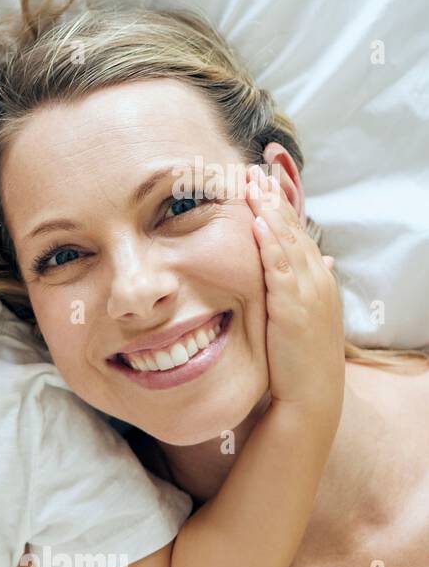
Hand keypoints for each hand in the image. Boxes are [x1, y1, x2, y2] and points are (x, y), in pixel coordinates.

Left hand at [245, 166, 344, 420]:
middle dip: (272, 198)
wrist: (311, 396)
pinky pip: (280, 269)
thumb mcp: (302, 315)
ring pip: (286, 242)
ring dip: (268, 212)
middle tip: (252, 169)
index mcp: (315, 279)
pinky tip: (256, 224)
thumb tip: (315, 258)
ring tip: (251, 185)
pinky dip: (269, 245)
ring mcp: (307, 292)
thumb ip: (301, 285)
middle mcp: (316, 280)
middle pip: (292, 229)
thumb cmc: (299, 360)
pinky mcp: (294, 308)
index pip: (295, 233)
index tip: (260, 180)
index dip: (278, 206)